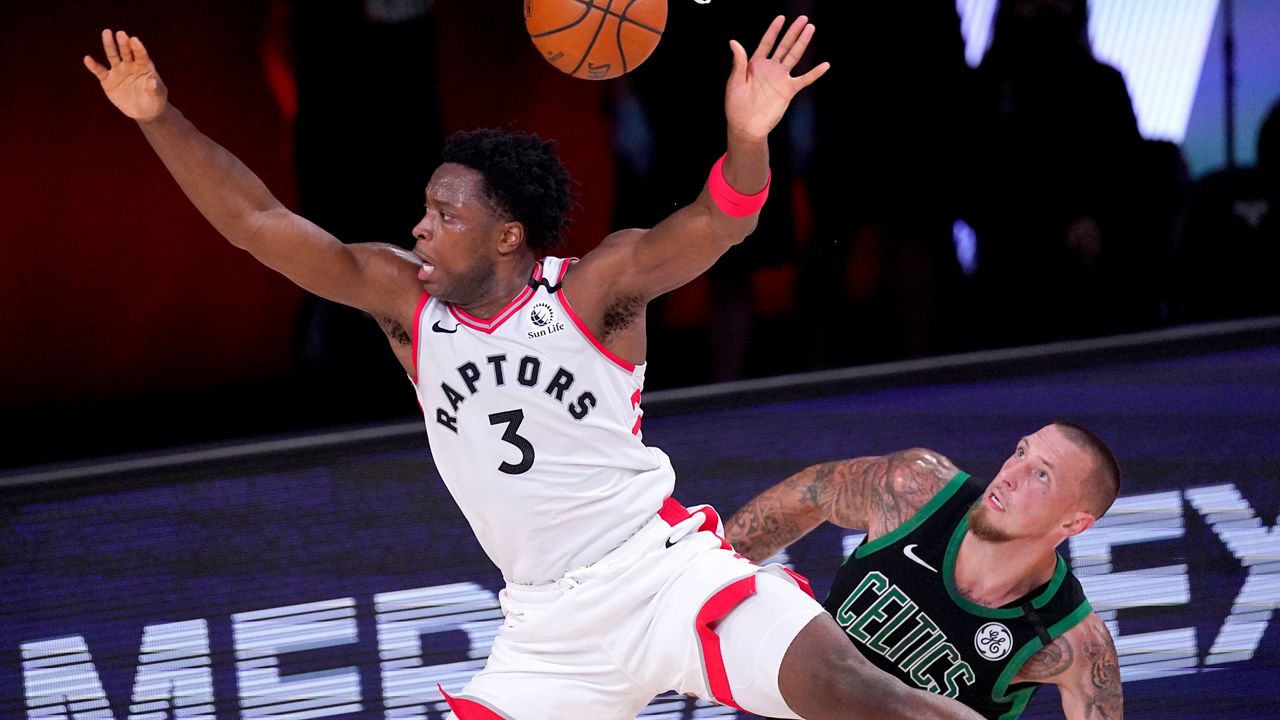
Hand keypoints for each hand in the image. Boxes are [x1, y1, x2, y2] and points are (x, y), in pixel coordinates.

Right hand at [83, 30, 167, 121]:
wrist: (143, 112)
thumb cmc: (154, 101)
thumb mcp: (157, 96)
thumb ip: (155, 88)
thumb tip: (152, 81)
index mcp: (144, 66)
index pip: (141, 55)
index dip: (138, 48)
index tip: (134, 40)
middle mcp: (130, 65)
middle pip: (126, 52)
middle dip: (123, 43)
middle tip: (121, 34)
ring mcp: (118, 71)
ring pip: (113, 56)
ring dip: (109, 45)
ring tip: (107, 33)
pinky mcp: (108, 80)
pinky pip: (100, 71)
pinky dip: (93, 66)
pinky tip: (88, 59)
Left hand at [725, 16, 828, 141]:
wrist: (746, 126)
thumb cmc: (736, 105)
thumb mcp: (734, 81)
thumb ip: (738, 61)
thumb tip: (733, 41)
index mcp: (755, 65)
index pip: (767, 43)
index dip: (774, 30)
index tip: (781, 18)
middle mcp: (770, 69)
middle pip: (784, 46)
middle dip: (793, 32)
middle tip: (803, 19)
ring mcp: (780, 79)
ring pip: (794, 56)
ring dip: (802, 43)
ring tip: (810, 29)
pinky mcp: (788, 91)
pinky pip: (804, 80)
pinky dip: (815, 73)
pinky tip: (825, 65)